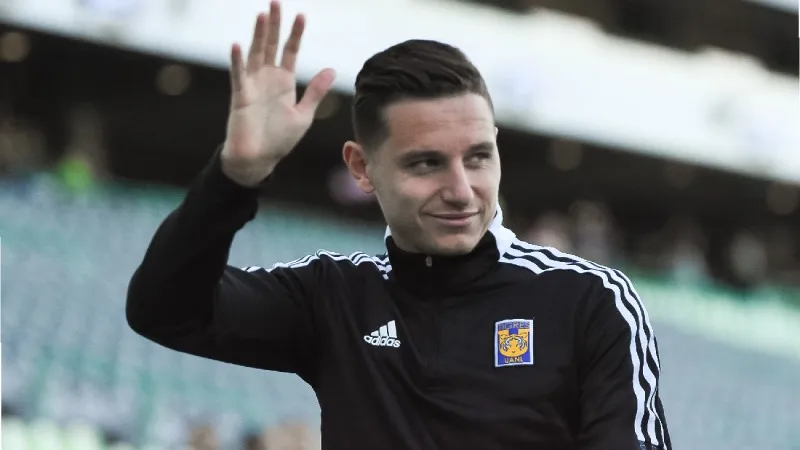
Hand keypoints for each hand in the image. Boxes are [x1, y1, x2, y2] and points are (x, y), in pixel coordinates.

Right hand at [221, 1, 334, 186]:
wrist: (258, 160)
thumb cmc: (279, 139)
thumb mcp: (303, 115)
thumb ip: (315, 92)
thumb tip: (330, 69)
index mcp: (283, 82)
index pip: (290, 51)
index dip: (295, 34)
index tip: (302, 15)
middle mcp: (267, 79)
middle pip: (272, 46)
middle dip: (275, 25)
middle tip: (276, 2)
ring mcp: (252, 85)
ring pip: (256, 54)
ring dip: (259, 35)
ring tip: (262, 15)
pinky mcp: (241, 97)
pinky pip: (239, 76)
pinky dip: (238, 61)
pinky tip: (238, 45)